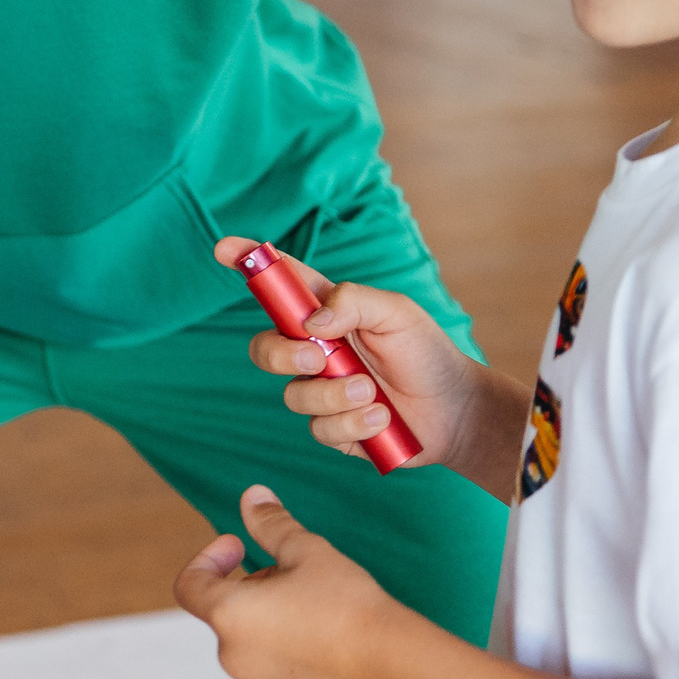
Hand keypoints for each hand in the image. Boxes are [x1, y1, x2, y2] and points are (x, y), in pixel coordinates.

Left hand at [174, 486, 406, 678]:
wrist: (395, 665)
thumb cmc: (349, 608)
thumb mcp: (306, 550)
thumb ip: (270, 523)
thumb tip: (252, 498)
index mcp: (229, 616)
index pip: (190, 585)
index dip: (209, 559)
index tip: (237, 547)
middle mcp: (235, 658)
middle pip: (227, 614)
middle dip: (253, 590)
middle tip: (295, 576)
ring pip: (252, 646)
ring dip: (269, 625)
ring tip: (314, 610)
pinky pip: (276, 675)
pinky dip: (289, 657)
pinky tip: (324, 644)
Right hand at [214, 238, 510, 487]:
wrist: (454, 412)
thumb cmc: (426, 352)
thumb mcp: (396, 312)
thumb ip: (352, 302)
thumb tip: (310, 321)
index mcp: (325, 312)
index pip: (279, 283)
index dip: (246, 262)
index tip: (223, 249)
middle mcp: (314, 350)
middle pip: (264, 348)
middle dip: (282, 354)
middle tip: (318, 357)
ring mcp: (319, 390)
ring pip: (292, 395)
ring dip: (333, 395)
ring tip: (373, 395)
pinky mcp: (332, 427)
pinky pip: (318, 429)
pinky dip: (351, 424)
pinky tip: (381, 420)